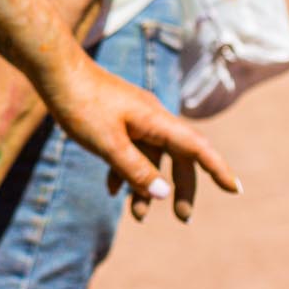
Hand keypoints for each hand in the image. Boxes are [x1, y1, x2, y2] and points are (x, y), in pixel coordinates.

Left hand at [53, 57, 238, 220]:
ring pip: (152, 156)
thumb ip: (134, 169)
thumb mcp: (107, 143)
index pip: (198, 147)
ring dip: (147, 185)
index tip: (236, 191)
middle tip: (183, 218)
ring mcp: (134, 117)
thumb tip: (162, 193)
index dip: (218, 169)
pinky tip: (111, 190)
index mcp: (156, 121)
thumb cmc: (80, 103)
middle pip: (179, 156)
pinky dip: (125, 171)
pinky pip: (130, 149)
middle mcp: (152, 118)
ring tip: (137, 217)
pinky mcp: (117, 119)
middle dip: (183, 188)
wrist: (53, 70)